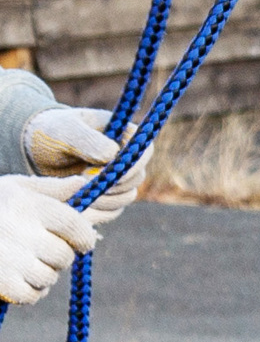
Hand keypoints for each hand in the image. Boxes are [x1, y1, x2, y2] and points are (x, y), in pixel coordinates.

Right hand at [0, 174, 100, 305]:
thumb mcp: (15, 188)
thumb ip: (50, 189)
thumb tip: (83, 183)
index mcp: (30, 206)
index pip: (75, 225)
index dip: (84, 237)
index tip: (82, 243)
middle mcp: (21, 232)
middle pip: (64, 255)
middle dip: (59, 256)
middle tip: (42, 251)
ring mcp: (9, 259)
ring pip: (49, 277)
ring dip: (44, 274)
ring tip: (26, 263)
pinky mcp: (0, 282)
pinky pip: (31, 295)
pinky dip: (30, 291)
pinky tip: (19, 279)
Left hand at [22, 107, 142, 206]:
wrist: (33, 150)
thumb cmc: (50, 131)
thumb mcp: (65, 130)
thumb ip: (88, 140)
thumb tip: (113, 155)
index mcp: (123, 135)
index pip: (144, 150)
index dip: (132, 164)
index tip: (109, 172)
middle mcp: (125, 158)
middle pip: (137, 177)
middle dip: (113, 184)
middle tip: (83, 182)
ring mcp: (118, 179)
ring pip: (126, 196)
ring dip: (104, 199)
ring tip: (76, 191)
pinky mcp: (106, 197)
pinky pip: (112, 210)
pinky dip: (96, 211)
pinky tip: (77, 204)